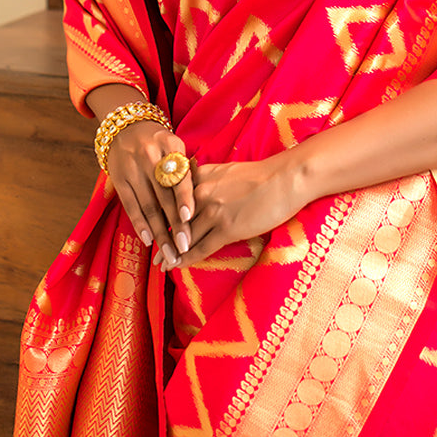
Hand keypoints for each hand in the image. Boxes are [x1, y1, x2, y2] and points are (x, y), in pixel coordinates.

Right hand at [107, 120, 194, 269]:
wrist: (126, 126)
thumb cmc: (160, 142)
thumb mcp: (175, 146)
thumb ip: (186, 170)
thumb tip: (204, 203)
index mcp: (170, 146)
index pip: (179, 176)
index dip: (184, 198)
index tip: (190, 218)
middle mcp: (150, 157)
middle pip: (164, 196)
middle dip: (175, 225)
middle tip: (185, 248)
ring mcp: (132, 169)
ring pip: (148, 206)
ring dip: (160, 233)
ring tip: (171, 254)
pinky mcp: (119, 179)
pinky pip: (130, 206)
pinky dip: (140, 224)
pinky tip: (149, 240)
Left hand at [154, 154, 301, 269]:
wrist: (284, 179)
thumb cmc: (260, 175)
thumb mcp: (226, 170)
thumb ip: (207, 179)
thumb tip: (195, 190)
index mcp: (200, 176)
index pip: (172, 198)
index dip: (161, 215)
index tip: (152, 225)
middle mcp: (201, 193)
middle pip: (174, 219)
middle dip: (162, 237)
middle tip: (152, 250)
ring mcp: (213, 211)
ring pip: (184, 237)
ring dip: (171, 253)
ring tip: (161, 264)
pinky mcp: (227, 228)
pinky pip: (200, 248)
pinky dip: (186, 259)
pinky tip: (177, 266)